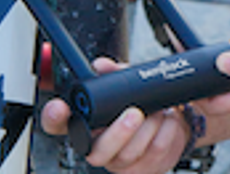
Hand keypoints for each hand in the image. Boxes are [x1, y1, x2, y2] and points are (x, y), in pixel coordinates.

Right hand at [40, 58, 188, 173]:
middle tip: (135, 112)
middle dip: (118, 132)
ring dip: (151, 125)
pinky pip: (156, 150)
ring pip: (130, 152)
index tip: (60, 107)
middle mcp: (100, 146)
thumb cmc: (143, 105)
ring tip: (159, 110)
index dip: (53, 118)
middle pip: (96, 152)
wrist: (175, 120)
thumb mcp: (129, 85)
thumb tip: (101, 66)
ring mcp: (121, 161)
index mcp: (89, 124)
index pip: (58, 125)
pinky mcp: (144, 167)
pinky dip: (168, 129)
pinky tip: (169, 121)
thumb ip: (115, 75)